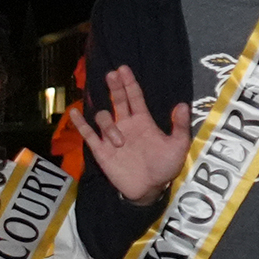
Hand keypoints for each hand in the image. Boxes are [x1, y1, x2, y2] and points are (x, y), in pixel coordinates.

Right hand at [69, 64, 191, 204]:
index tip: (123, 69)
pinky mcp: (101, 150)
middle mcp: (126, 125)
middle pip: (118, 100)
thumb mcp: (178, 146)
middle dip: (115, 87)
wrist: (150, 189)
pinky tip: (76, 113)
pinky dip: (80, 123)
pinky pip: (88, 134)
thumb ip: (179, 126)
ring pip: (104, 118)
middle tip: (112, 75)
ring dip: (109, 125)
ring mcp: (112, 136)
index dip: (129, 83)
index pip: (134, 97)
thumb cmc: (165, 167)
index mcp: (143, 121)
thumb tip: (182, 105)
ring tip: (119, 141)